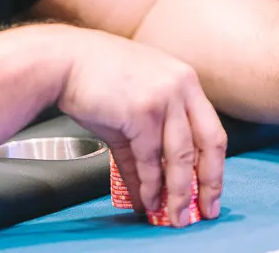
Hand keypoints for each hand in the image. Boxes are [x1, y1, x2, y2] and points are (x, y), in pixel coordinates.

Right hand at [57, 29, 226, 225]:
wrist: (63, 61)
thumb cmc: (94, 80)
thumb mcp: (130, 111)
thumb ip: (144, 151)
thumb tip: (147, 192)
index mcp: (185, 80)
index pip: (212, 129)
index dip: (214, 165)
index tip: (211, 191)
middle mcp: (181, 86)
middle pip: (208, 144)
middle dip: (209, 184)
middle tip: (204, 212)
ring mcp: (163, 98)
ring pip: (181, 157)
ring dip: (178, 193)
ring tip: (174, 217)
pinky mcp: (142, 112)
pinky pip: (150, 159)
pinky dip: (150, 186)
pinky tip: (147, 200)